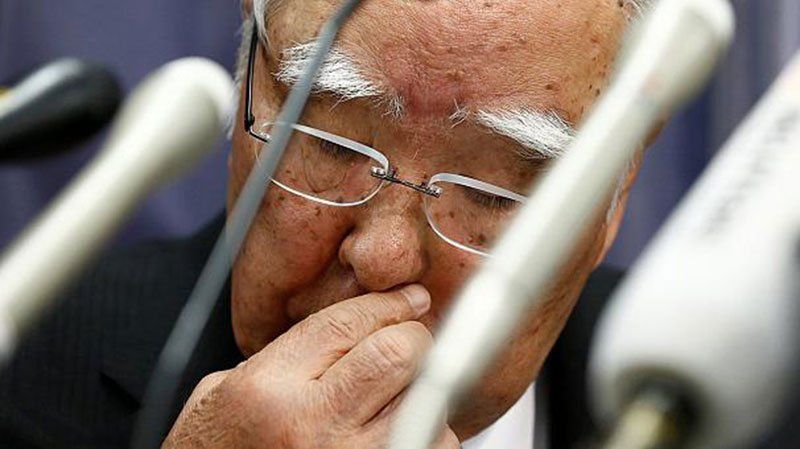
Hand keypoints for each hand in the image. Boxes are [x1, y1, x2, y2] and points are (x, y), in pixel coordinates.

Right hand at [163, 284, 458, 448]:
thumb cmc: (221, 446)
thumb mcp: (232, 387)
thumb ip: (293, 351)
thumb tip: (365, 315)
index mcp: (268, 387)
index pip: (346, 322)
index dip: (387, 303)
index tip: (408, 300)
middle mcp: (311, 424)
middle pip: (395, 353)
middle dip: (410, 340)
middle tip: (408, 346)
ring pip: (424, 402)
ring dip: (421, 391)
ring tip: (399, 396)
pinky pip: (433, 443)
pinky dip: (427, 430)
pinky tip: (399, 428)